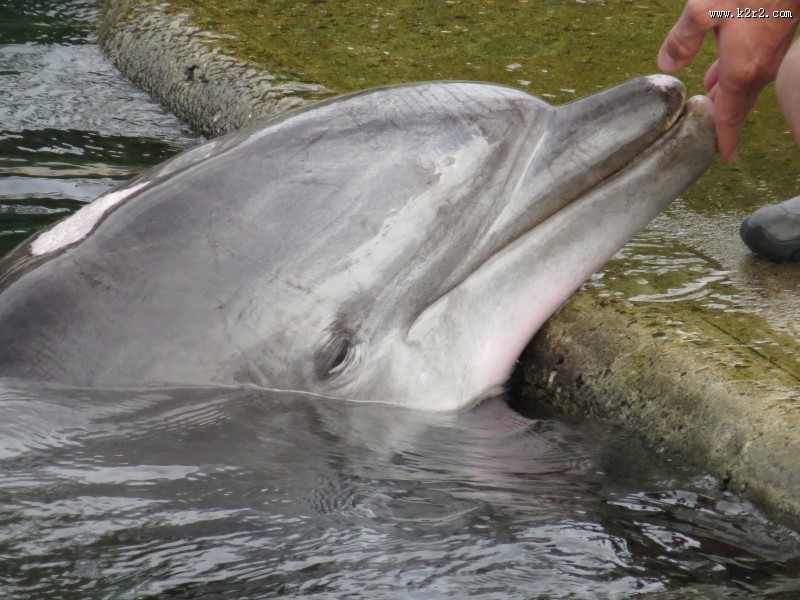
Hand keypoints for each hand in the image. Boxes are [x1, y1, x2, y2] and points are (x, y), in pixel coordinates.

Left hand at [658, 0, 799, 160]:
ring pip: (744, 87)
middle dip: (723, 122)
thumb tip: (667, 65)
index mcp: (742, 69)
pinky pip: (751, 70)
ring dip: (725, 99)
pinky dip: (733, 79)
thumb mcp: (705, 9)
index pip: (729, 115)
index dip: (725, 138)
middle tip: (708, 136)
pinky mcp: (775, 41)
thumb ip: (683, 39)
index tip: (725, 156)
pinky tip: (719, 74)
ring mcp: (771, 56)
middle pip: (737, 105)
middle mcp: (759, 69)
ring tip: (706, 107)